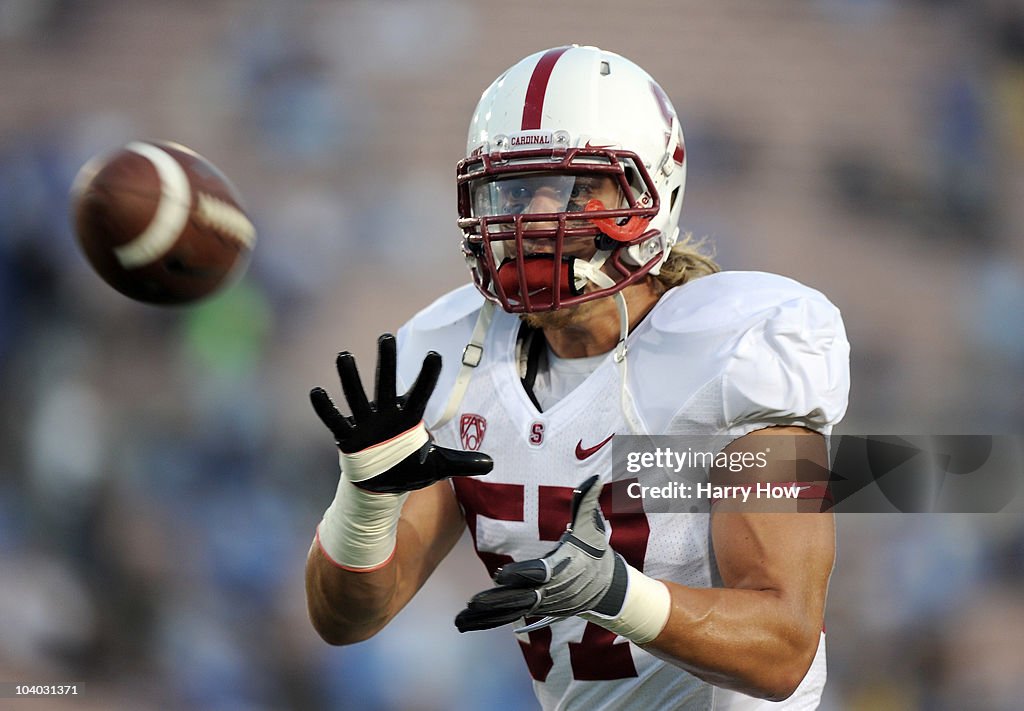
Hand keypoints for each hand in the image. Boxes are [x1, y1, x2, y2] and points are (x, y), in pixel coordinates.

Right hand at [310, 333, 491, 492]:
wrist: (381, 486)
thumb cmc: (408, 468)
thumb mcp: (437, 467)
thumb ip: (462, 462)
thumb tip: (492, 463)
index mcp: (409, 419)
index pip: (420, 393)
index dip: (427, 376)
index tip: (435, 355)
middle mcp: (386, 415)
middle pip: (386, 384)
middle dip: (387, 362)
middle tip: (386, 336)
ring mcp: (366, 424)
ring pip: (357, 396)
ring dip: (350, 378)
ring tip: (344, 355)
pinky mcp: (348, 438)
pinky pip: (334, 420)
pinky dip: (325, 409)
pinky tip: (316, 391)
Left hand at [455, 475, 627, 631]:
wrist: (608, 587)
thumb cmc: (594, 551)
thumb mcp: (591, 527)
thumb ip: (586, 503)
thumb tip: (594, 478)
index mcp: (563, 570)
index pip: (540, 573)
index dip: (522, 575)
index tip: (502, 576)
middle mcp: (552, 591)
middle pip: (522, 598)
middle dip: (497, 602)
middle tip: (474, 602)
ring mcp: (543, 604)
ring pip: (511, 610)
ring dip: (486, 616)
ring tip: (461, 620)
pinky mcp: (536, 610)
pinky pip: (508, 615)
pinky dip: (488, 620)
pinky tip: (466, 623)